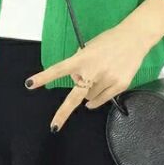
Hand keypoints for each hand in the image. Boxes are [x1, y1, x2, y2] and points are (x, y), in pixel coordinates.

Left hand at [24, 21, 159, 131]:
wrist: (134, 39)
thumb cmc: (108, 42)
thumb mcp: (88, 48)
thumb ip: (79, 63)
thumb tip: (77, 83)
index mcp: (82, 59)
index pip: (59, 69)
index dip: (43, 77)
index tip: (29, 84)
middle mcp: (93, 71)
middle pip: (75, 97)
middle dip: (63, 113)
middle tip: (54, 126)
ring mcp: (107, 80)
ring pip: (89, 98)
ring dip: (89, 91)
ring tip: (99, 75)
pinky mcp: (119, 86)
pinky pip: (101, 100)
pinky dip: (97, 99)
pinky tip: (100, 87)